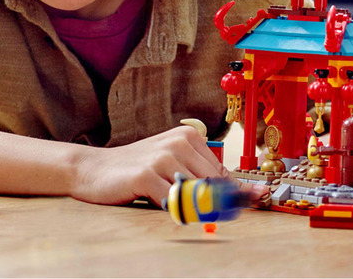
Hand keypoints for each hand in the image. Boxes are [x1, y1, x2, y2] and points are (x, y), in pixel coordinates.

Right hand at [69, 126, 266, 206]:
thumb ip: (198, 174)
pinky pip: (174, 202)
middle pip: (213, 184)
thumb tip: (234, 193)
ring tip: (188, 213)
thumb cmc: (136, 170)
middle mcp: (179, 143)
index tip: (259, 198)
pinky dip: (178, 213)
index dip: (239, 191)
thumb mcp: (170, 164)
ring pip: (196, 194)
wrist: (94, 169)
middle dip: (222, 205)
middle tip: (231, 216)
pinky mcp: (147, 175)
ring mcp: (163, 158)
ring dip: (197, 211)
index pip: (222, 171)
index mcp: (189, 137)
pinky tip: (172, 212)